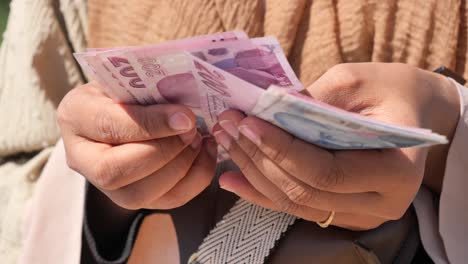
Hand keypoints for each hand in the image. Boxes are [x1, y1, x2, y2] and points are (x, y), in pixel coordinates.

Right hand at [57, 81, 217, 209]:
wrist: (127, 108)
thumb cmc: (129, 87)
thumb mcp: (131, 75)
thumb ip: (149, 83)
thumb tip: (187, 98)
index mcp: (75, 116)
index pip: (107, 126)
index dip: (149, 125)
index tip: (186, 117)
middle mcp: (81, 157)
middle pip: (114, 172)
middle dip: (163, 152)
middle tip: (192, 130)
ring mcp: (106, 185)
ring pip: (139, 194)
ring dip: (179, 167)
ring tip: (198, 140)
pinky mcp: (135, 198)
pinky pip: (167, 200)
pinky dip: (195, 178)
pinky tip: (205, 152)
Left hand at [213, 63, 459, 229]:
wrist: (413, 111)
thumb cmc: (390, 89)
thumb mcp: (355, 82)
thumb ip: (311, 102)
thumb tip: (261, 114)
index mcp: (396, 171)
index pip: (327, 171)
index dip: (281, 150)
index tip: (248, 124)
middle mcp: (381, 203)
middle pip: (305, 191)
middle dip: (259, 159)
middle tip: (229, 126)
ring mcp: (360, 214)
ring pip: (295, 203)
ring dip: (254, 174)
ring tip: (226, 143)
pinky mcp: (342, 212)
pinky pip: (296, 207)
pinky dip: (262, 192)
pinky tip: (232, 179)